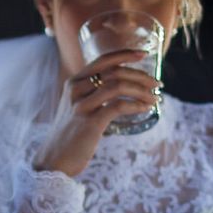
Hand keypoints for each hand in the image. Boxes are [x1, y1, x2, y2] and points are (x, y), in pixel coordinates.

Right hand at [31, 50, 162, 176]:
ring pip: (118, 86)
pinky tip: (145, 108)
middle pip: (114, 71)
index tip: (144, 54)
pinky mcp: (90, 122)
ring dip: (142, 90)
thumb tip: (121, 88)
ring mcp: (82, 105)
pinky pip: (118, 106)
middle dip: (141, 75)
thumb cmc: (71, 135)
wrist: (54, 159)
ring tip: (155, 98)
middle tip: (158, 84)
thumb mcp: (78, 107)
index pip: (103, 60)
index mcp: (74, 82)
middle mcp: (76, 89)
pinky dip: (136, 105)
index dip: (125, 54)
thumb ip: (92, 95)